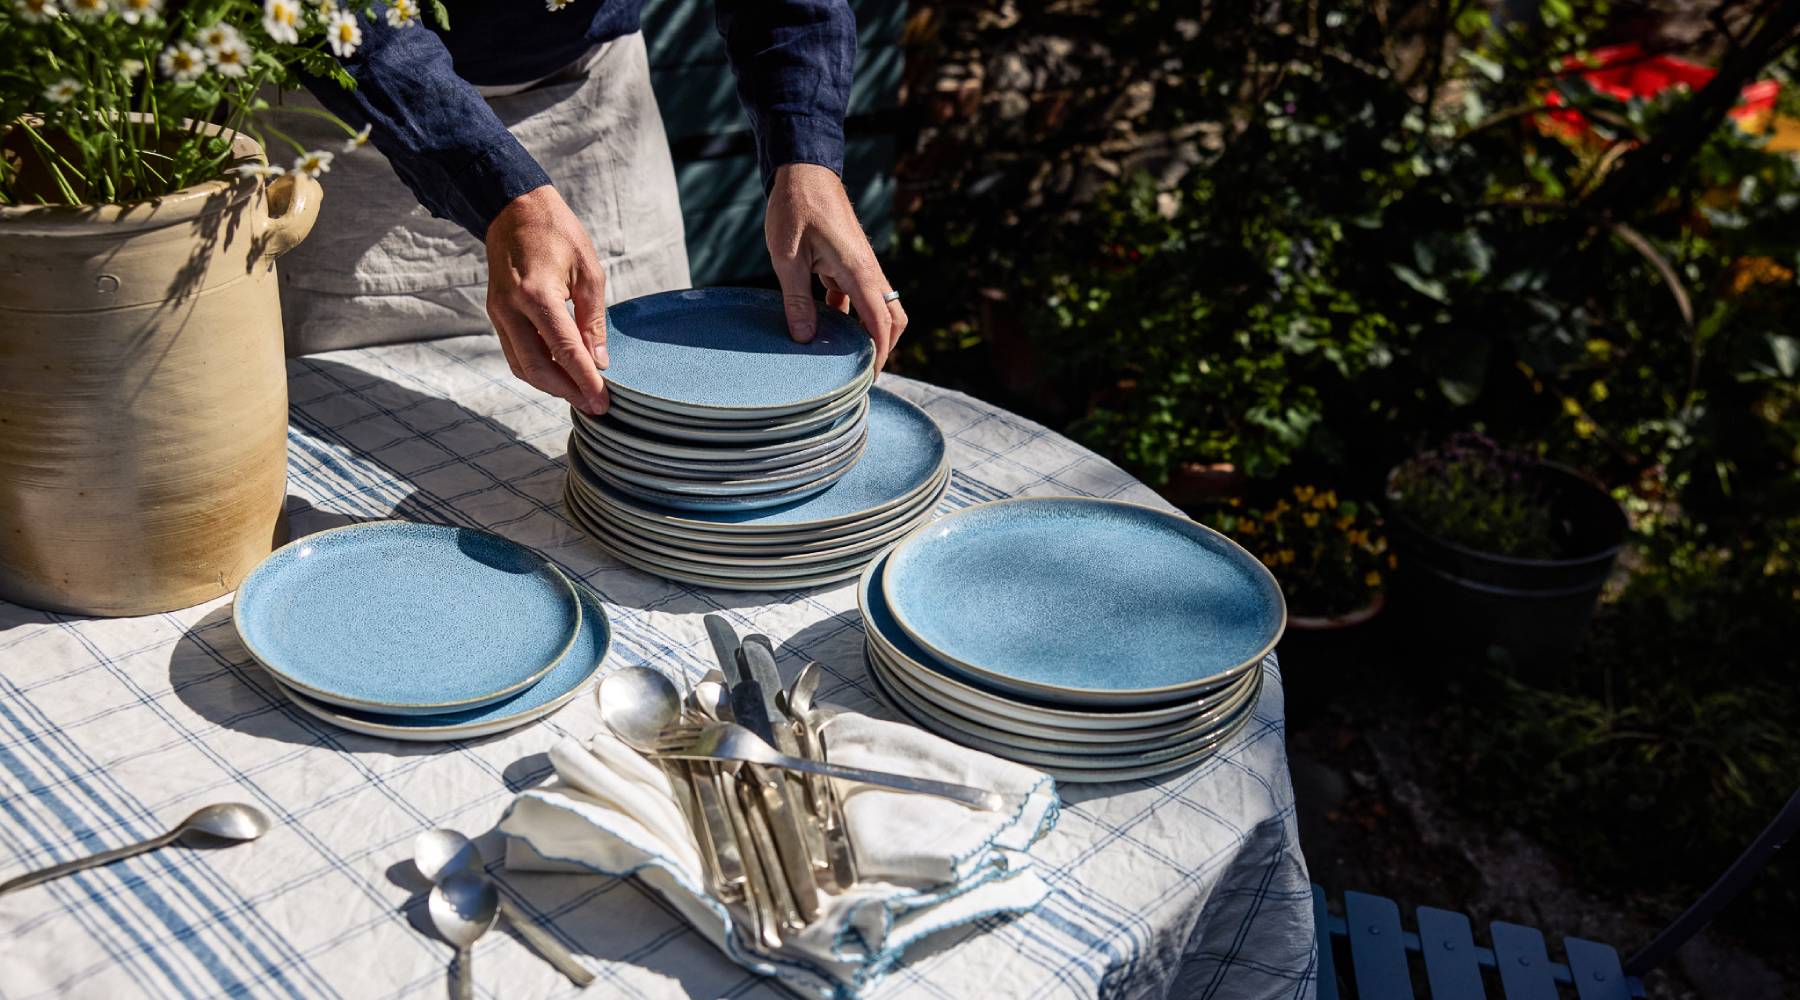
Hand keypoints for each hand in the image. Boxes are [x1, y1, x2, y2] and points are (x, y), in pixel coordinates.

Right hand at [485, 185, 609, 413]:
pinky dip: (536, 369)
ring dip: (551, 385)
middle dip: (568, 392)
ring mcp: (498, 313)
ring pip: (522, 366)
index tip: (603, 402)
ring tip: (579, 394)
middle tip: (594, 405)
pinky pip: (514, 353)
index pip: (565, 351)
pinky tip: (559, 374)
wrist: (513, 209)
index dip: (585, 381)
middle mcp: (512, 309)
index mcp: (537, 295)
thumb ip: (593, 320)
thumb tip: (599, 362)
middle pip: (538, 369)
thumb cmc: (557, 233)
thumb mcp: (588, 271)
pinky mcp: (495, 314)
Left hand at [765, 163, 906, 367]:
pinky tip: (825, 326)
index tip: (867, 378)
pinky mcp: (851, 261)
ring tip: (844, 356)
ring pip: (878, 307)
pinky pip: (859, 295)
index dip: (879, 354)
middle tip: (862, 372)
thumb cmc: (795, 208)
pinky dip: (850, 314)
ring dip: (867, 331)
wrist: (804, 171)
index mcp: (858, 270)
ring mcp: (862, 265)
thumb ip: (797, 300)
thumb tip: (804, 339)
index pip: (881, 322)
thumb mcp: (787, 257)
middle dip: (884, 347)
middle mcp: (868, 270)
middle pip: (893, 318)